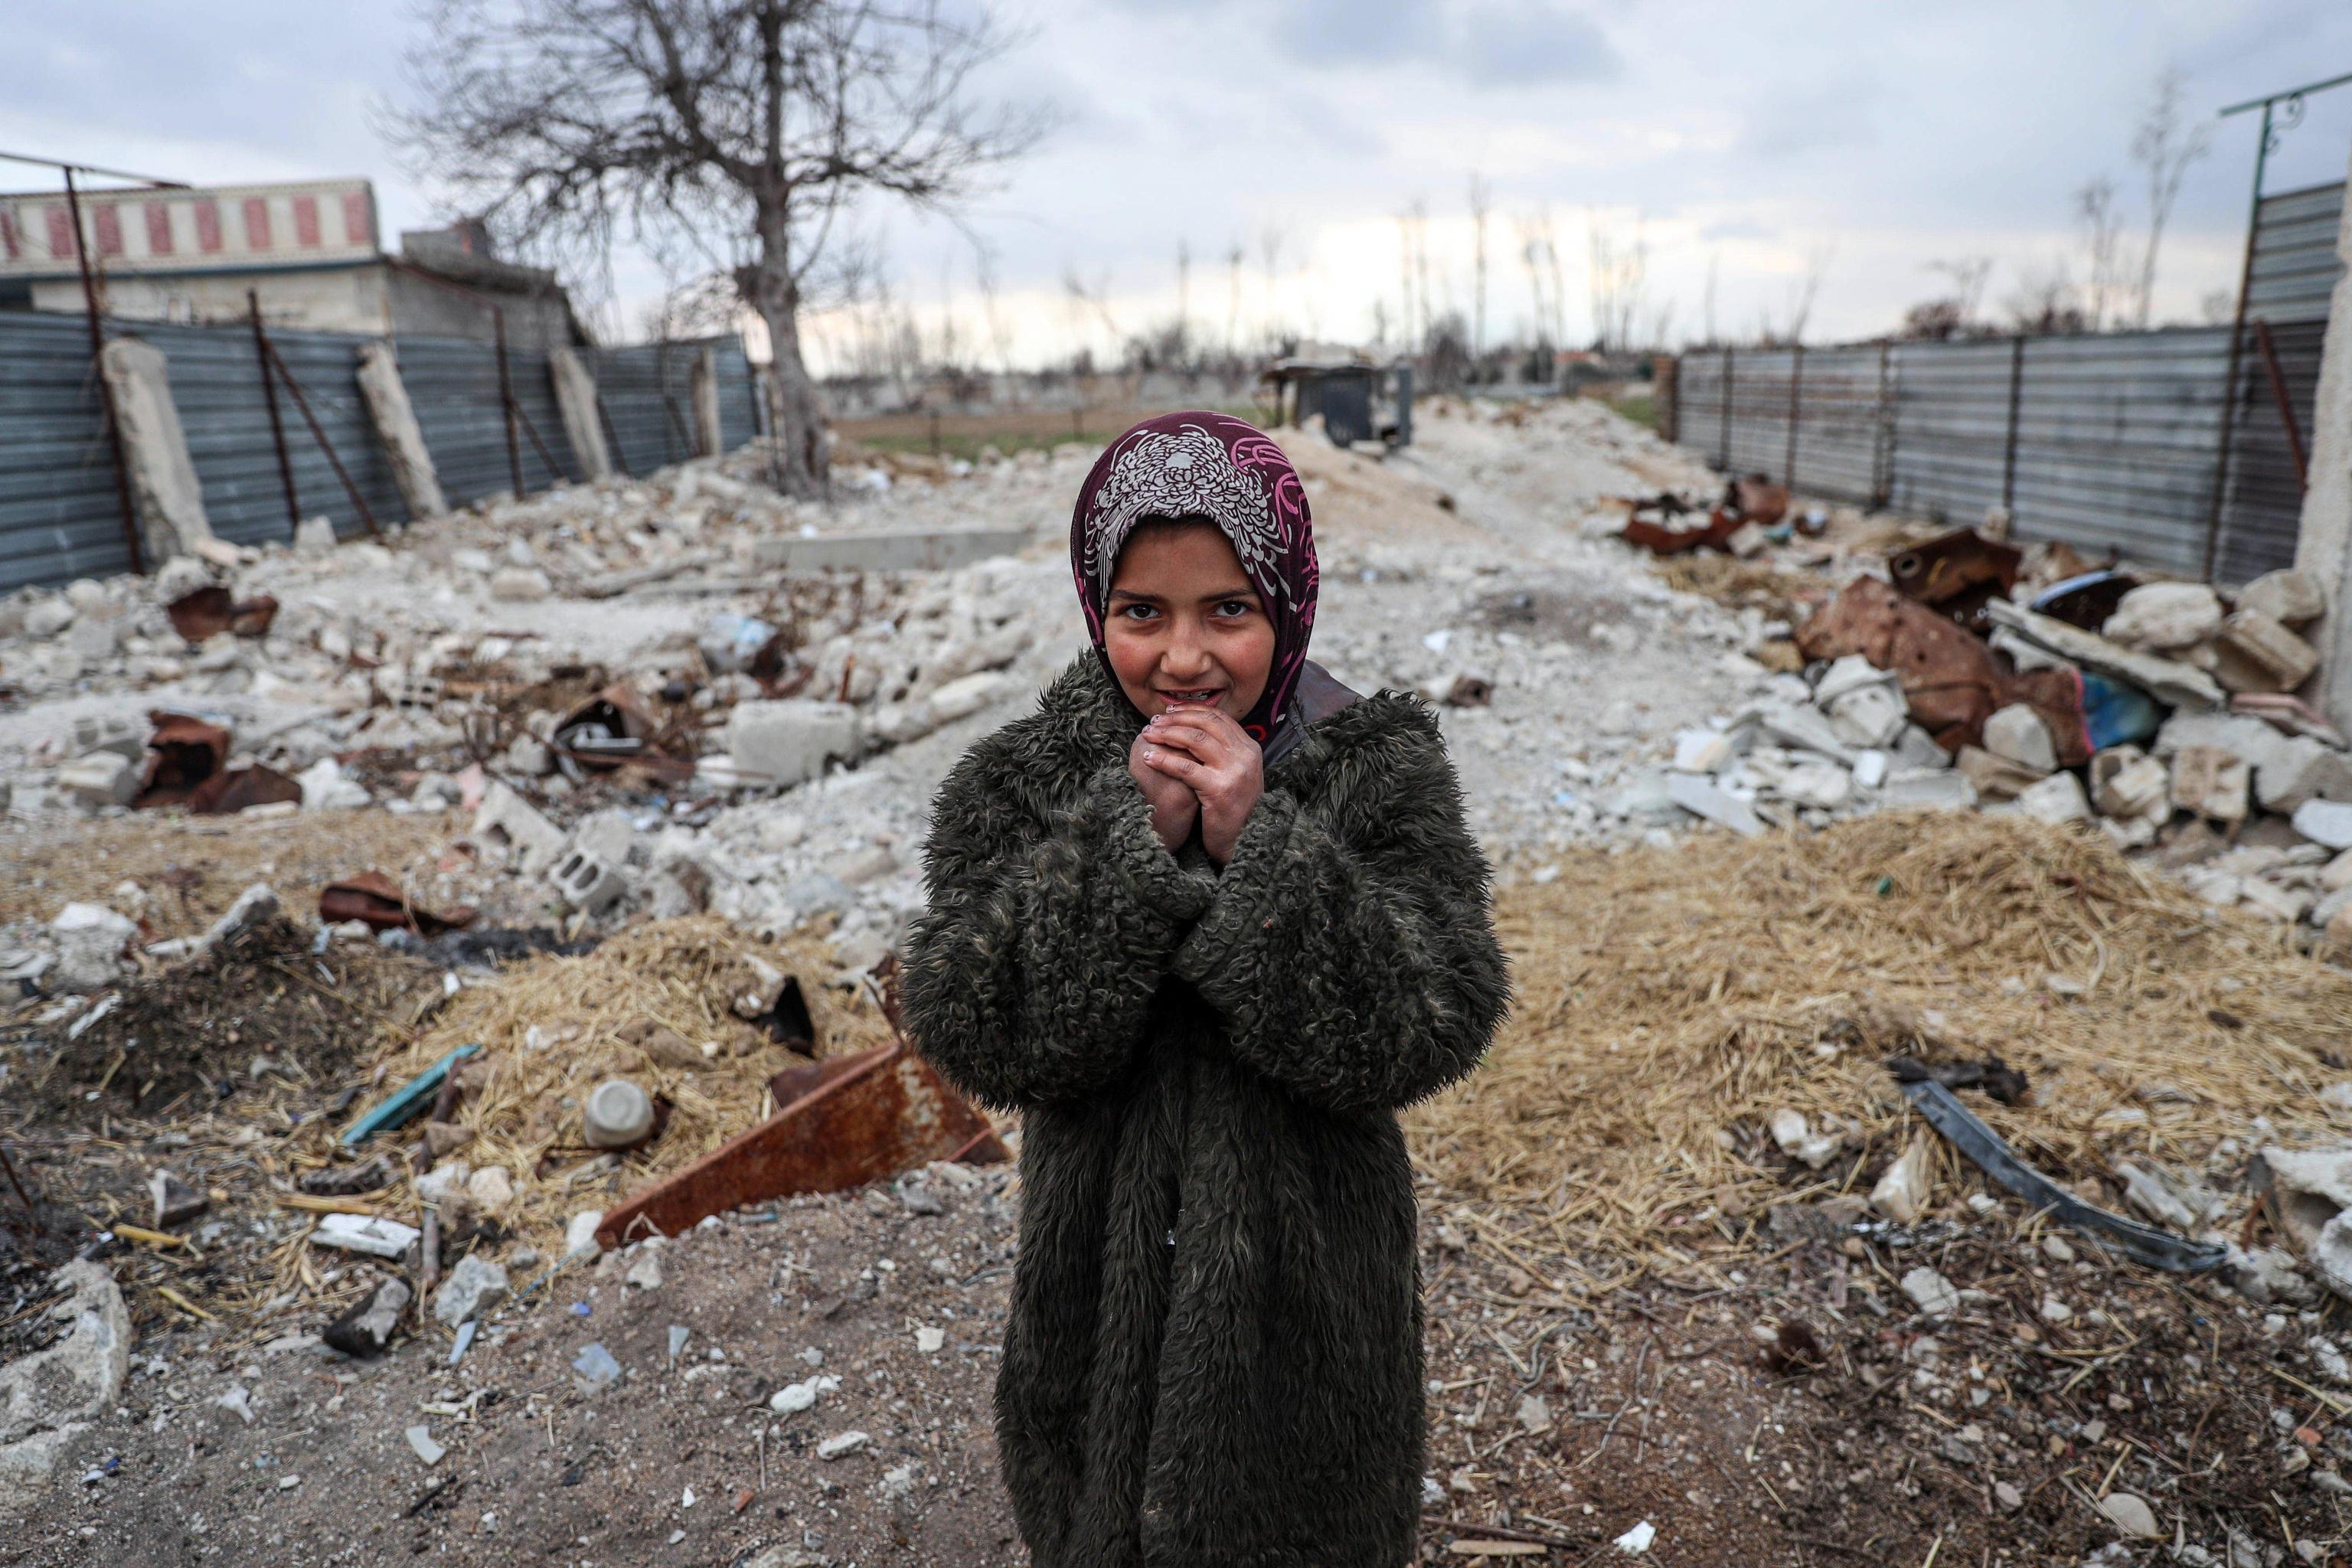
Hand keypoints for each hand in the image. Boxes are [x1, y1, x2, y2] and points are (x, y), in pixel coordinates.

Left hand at [1138, 705, 1263, 865]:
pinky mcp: (1219, 790)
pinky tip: (1149, 758)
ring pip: (1195, 740)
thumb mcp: (1238, 773)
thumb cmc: (1234, 808)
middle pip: (1205, 724)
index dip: (1191, 710)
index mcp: (1250, 748)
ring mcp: (1234, 772)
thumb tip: (1196, 726)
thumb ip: (1225, 751)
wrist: (1245, 839)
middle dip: (1176, 719)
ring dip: (1167, 734)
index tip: (1169, 710)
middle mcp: (1245, 756)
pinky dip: (1164, 760)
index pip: (1218, 717)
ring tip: (1148, 734)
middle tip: (1154, 721)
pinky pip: (1185, 768)